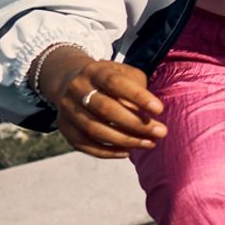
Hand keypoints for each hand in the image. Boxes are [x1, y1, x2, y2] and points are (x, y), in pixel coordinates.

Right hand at [37, 49, 165, 158]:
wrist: (70, 79)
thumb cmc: (110, 79)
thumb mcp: (125, 74)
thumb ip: (137, 89)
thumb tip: (147, 114)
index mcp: (95, 71)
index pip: (115, 83)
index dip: (138, 96)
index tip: (159, 109)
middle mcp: (78, 89)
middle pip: (105, 109)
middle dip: (136, 123)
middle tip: (161, 132)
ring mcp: (67, 109)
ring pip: (94, 129)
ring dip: (125, 140)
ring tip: (150, 144)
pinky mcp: (64, 126)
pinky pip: (83, 144)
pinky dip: (106, 151)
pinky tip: (127, 152)